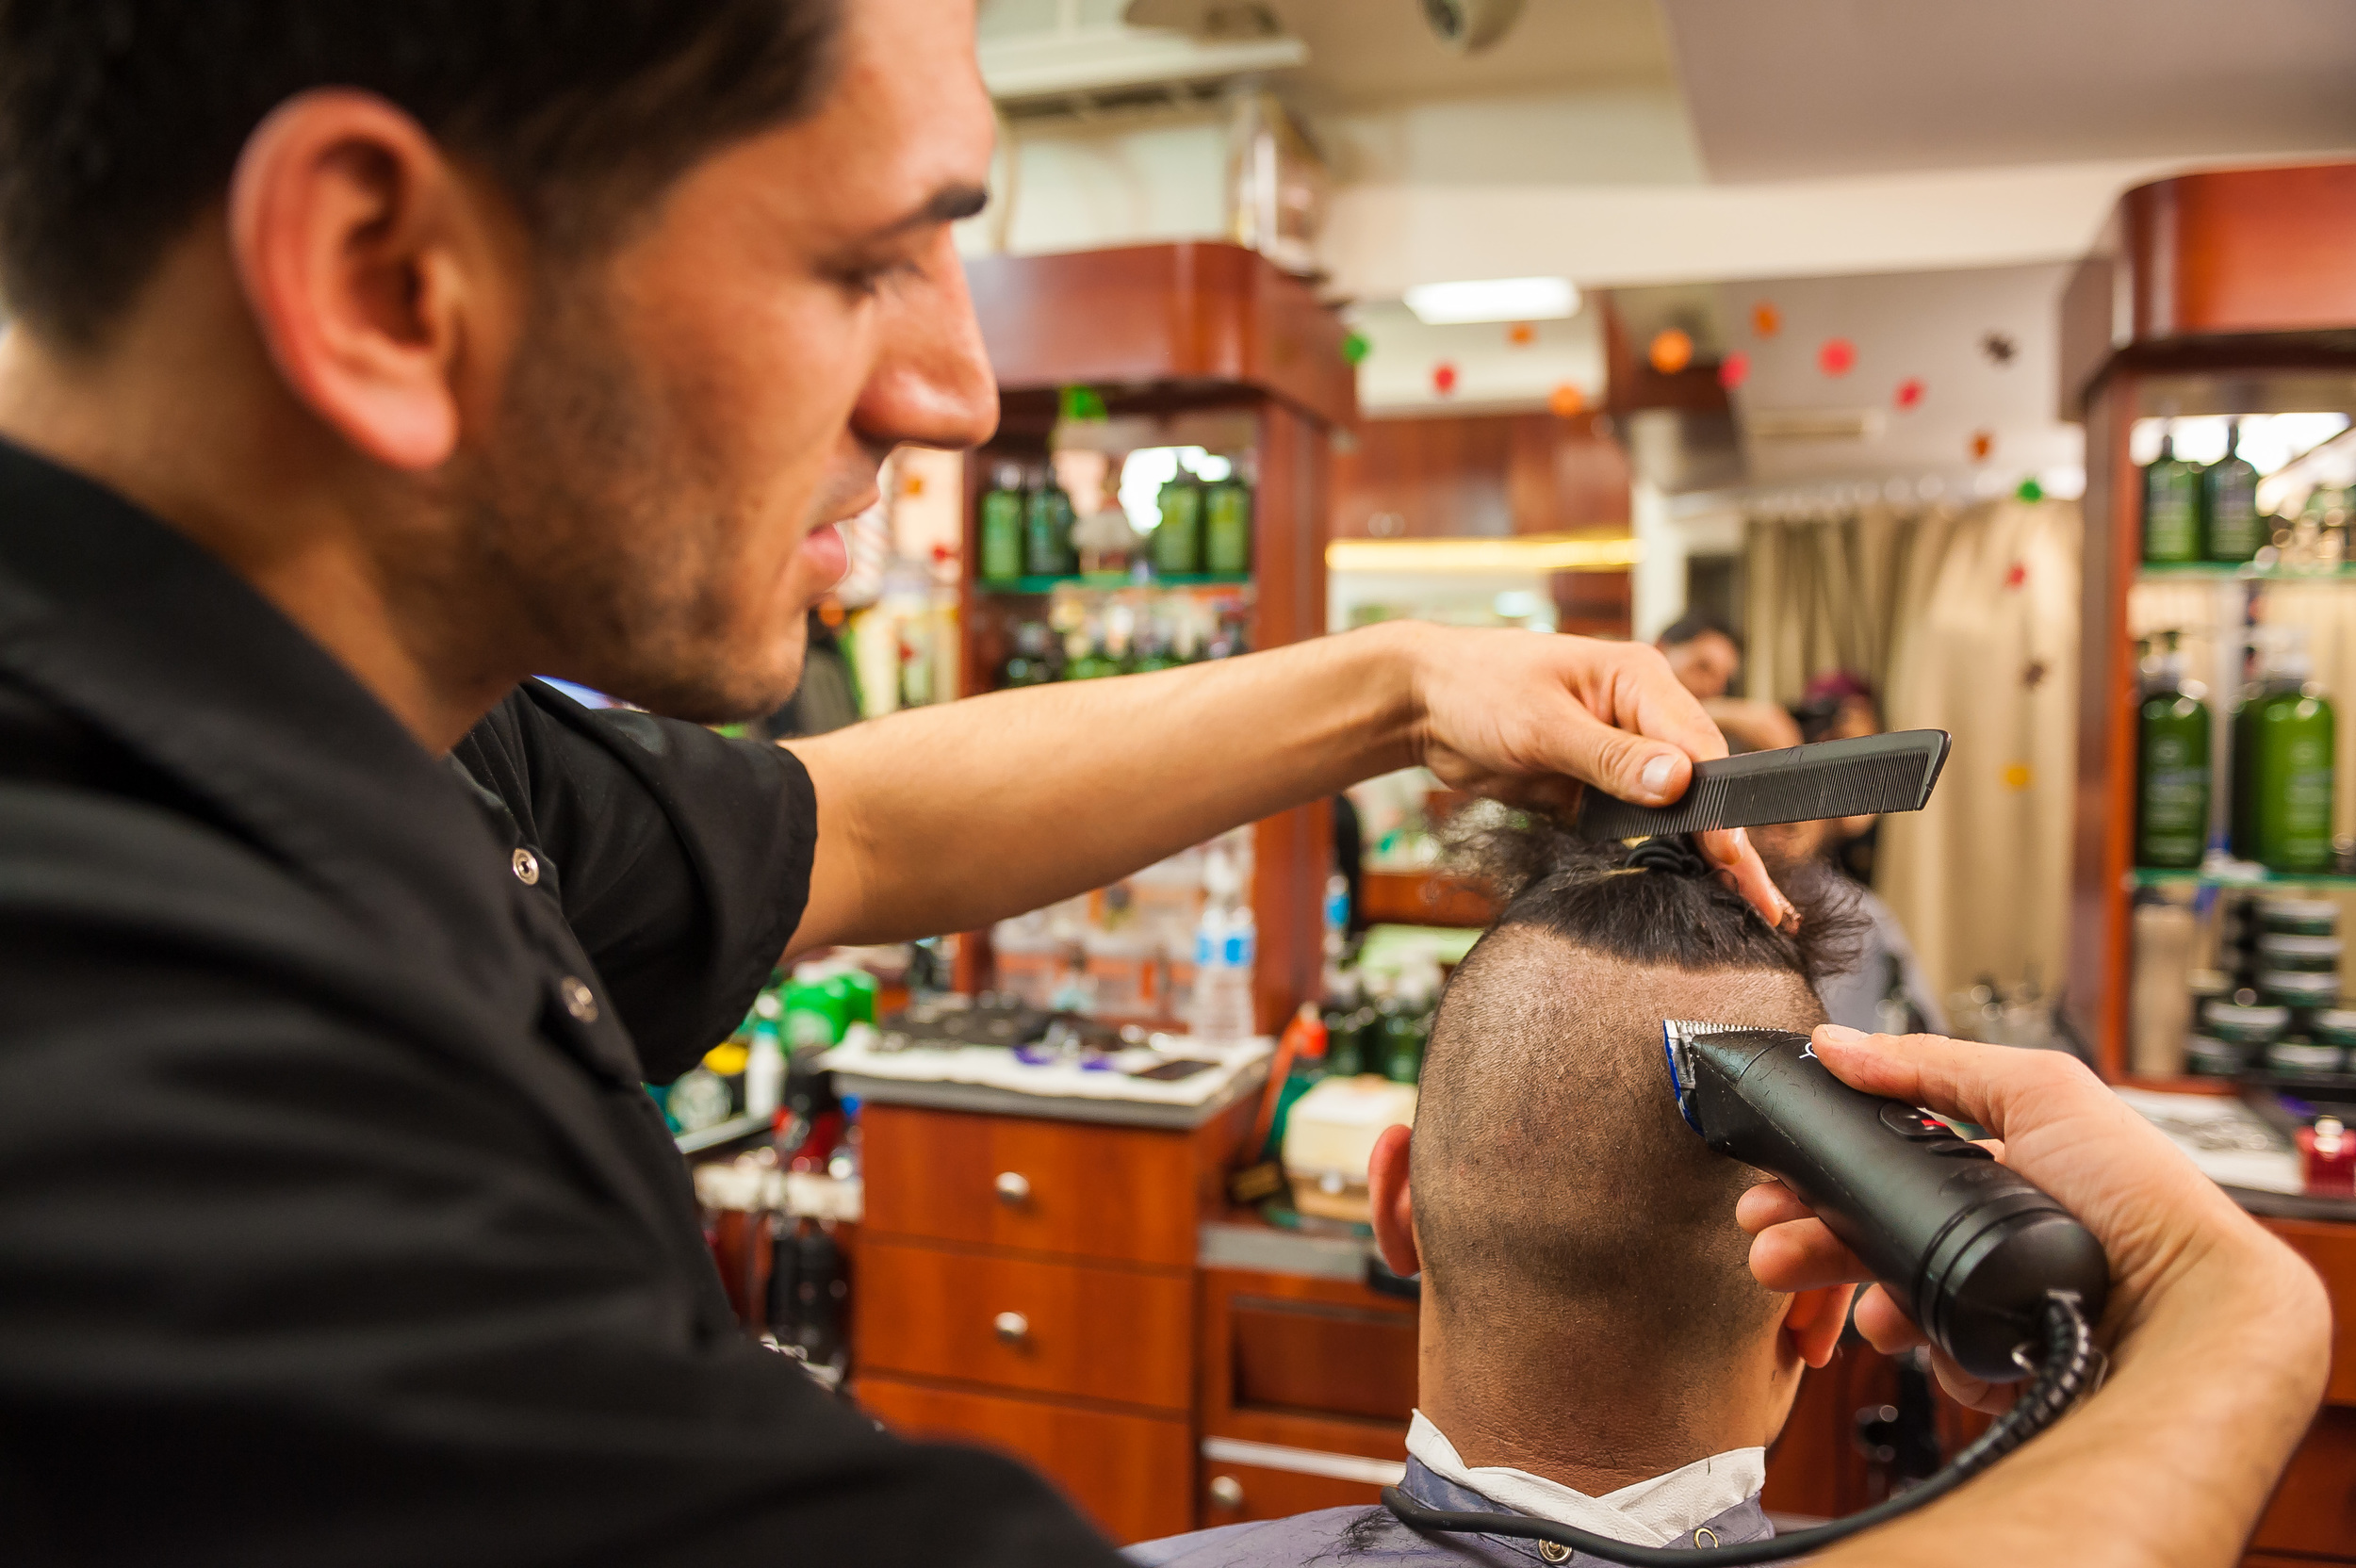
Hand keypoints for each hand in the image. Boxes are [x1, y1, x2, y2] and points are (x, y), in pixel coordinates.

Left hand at [1399, 625, 1795, 929]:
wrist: (1422, 704)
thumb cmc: (1478, 687)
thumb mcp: (1543, 722)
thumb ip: (1608, 756)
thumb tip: (1675, 781)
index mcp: (1639, 680)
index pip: (1698, 745)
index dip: (1718, 804)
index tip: (1731, 853)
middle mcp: (1641, 715)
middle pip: (1702, 783)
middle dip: (1731, 841)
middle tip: (1763, 901)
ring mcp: (1621, 754)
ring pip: (1677, 810)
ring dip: (1704, 855)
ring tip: (1744, 905)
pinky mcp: (1595, 788)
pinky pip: (1637, 826)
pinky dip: (1663, 856)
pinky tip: (1688, 890)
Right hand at [1740, 1025, 2329, 1412]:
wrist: (2188, 1305)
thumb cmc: (2138, 1195)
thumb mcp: (2037, 1091)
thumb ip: (1930, 1064)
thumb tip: (1836, 1042)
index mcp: (1993, 1168)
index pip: (1884, 1165)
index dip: (1822, 1171)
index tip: (1773, 1180)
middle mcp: (1987, 1231)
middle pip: (1868, 1230)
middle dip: (1804, 1234)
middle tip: (1764, 1241)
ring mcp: (1988, 1297)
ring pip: (1885, 1294)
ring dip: (1839, 1288)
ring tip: (1813, 1287)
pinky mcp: (1996, 1356)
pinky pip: (1933, 1352)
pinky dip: (1917, 1341)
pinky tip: (1914, 1330)